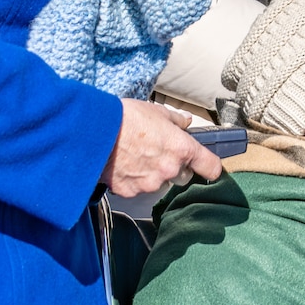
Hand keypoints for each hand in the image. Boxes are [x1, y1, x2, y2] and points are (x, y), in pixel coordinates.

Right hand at [101, 99, 220, 197]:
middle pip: (182, 177)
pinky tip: (122, 165)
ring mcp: (149, 183)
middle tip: (156, 153)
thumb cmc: (126, 118)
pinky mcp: (129, 191)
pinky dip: (131, 180)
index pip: (211, 167)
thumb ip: (175, 120)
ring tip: (134, 157)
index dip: (211, 168)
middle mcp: (169, 170)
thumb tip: (186, 122)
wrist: (93, 132)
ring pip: (158, 183)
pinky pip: (136, 189)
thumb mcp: (156, 112)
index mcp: (181, 149)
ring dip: (151, 175)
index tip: (209, 167)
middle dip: (174, 168)